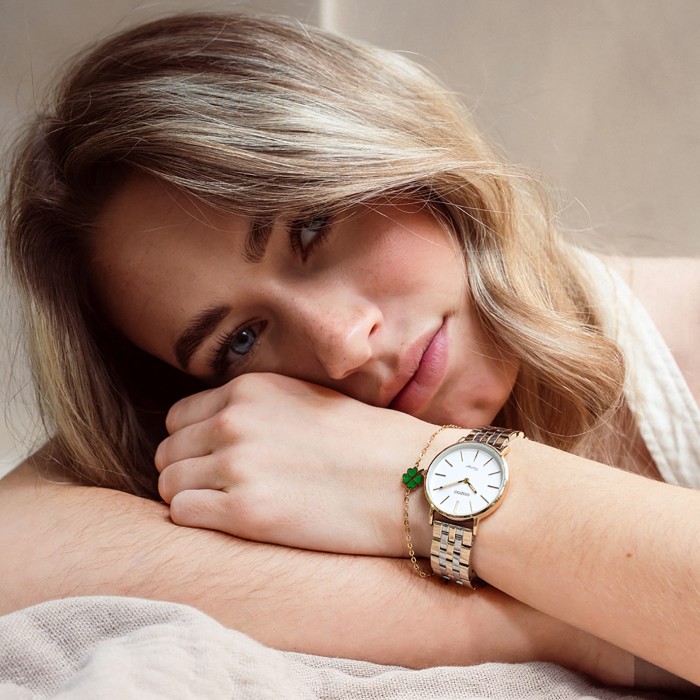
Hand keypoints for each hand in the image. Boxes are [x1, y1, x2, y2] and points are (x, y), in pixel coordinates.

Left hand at [155, 373, 435, 555]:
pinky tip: (235, 521)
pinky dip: (199, 520)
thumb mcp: (304, 400)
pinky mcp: (246, 512)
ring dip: (190, 496)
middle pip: (167, 451)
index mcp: (248, 389)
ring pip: (168, 483)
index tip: (215, 460)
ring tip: (229, 506)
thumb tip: (213, 430)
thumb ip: (255, 407)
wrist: (411, 477)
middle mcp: (234, 420)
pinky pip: (182, 513)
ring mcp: (237, 465)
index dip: (193, 441)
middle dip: (186, 470)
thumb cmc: (367, 441)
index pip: (178, 416)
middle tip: (221, 488)